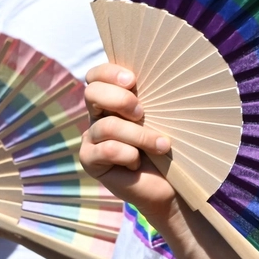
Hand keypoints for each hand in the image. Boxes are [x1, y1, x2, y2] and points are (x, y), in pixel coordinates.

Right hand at [81, 63, 177, 221]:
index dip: (109, 73)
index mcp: (111, 99)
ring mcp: (91, 138)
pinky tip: (137, 164)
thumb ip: (147, 98)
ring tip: (161, 146)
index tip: (133, 80)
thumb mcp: (159, 117)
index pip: (96, 76)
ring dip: (139, 136)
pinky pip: (106, 150)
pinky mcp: (89, 160)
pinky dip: (129, 155)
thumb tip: (150, 78)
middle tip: (142, 113)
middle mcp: (97, 115)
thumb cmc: (166, 146)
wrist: (169, 186)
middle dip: (120, 100)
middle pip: (92, 93)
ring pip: (107, 126)